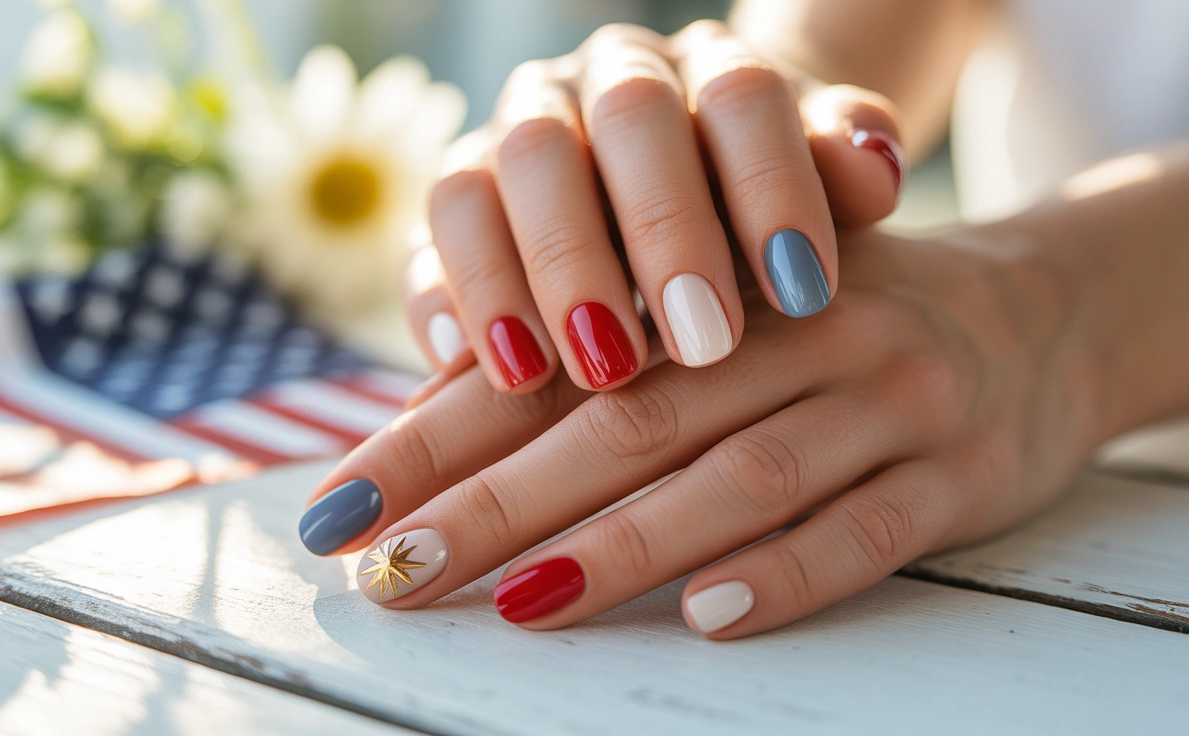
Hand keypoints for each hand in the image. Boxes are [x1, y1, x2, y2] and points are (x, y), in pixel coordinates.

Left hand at [299, 227, 1098, 637]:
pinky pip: (864, 528)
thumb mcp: (739, 313)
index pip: (555, 365)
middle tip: (395, 566)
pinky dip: (782, 576)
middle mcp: (800, 331)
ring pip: (739, 475)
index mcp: (720, 287)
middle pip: (628, 419)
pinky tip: (707, 618)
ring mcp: (885, 398)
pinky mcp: (957, 472)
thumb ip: (614, 367)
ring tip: (520, 600)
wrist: (1040, 310)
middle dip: (498, 498)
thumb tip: (442, 442)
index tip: (347, 503)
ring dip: (624, 543)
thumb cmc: (840, 324)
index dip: (441, 433)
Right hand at [405, 20, 905, 395]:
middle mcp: (593, 85)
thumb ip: (841, 173)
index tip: (805, 292)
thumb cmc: (756, 211)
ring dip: (540, 275)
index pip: (739, 94)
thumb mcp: (816, 192)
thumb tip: (874, 172)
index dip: (772, 185)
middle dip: (661, 233)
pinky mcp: (454, 208)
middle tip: (703, 343)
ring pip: (502, 171)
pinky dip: (449, 300)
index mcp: (698, 67)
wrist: (678, 201)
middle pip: (618, 123)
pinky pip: (430, 239)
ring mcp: (508, 138)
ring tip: (587, 370)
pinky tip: (479, 367)